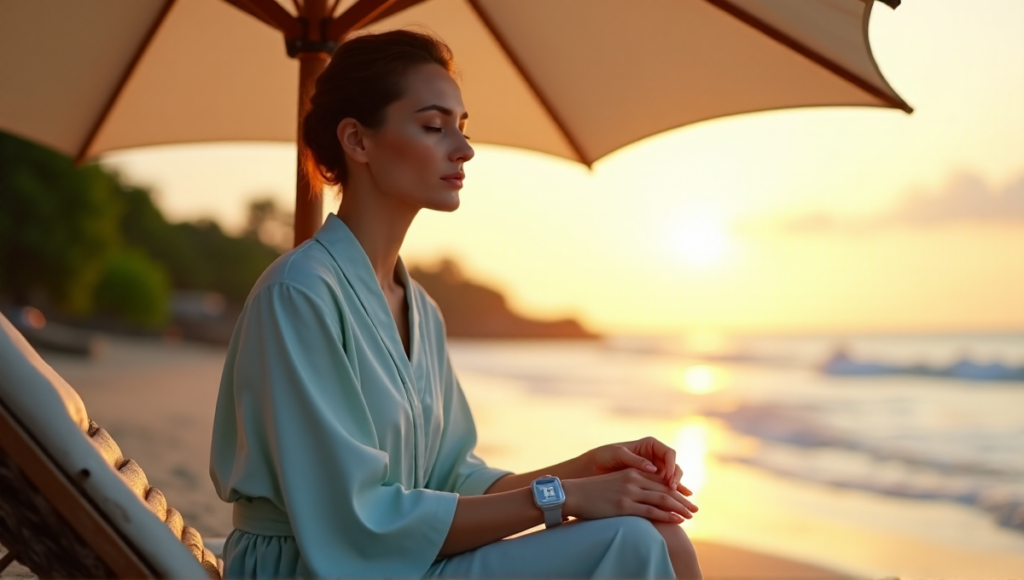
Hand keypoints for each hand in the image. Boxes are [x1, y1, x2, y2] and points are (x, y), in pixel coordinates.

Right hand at [562, 469, 697, 523]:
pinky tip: (677, 520)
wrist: (574, 493)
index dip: (676, 489)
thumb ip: (630, 484)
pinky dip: (666, 516)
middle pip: (665, 490)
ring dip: (679, 509)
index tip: (687, 497)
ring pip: (662, 500)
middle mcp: (634, 479)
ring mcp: (629, 492)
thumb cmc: (593, 490)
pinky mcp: (624, 506)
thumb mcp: (615, 482)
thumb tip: (643, 493)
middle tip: (695, 509)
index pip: (660, 480)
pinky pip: (651, 511)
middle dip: (682, 500)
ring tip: (690, 516)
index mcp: (633, 472)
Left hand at [581, 437, 691, 495]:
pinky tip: (675, 506)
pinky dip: (670, 497)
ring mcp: (653, 471)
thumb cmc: (602, 457)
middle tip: (677, 492)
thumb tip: (653, 469)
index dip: (672, 466)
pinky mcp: (649, 484)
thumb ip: (634, 460)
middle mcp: (655, 457)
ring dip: (677, 490)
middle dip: (677, 480)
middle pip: (674, 468)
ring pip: (671, 480)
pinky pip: (663, 489)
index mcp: (649, 446)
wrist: (591, 469)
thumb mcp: (617, 454)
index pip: (669, 454)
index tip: (669, 478)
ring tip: (681, 501)